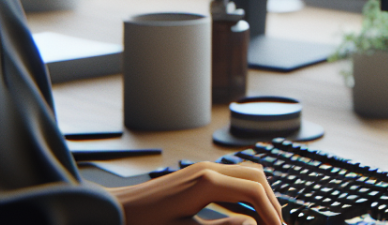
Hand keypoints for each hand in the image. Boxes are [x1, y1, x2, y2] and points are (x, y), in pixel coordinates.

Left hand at [108, 161, 282, 224]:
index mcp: (205, 183)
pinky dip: (247, 190)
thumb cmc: (144, 224)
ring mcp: (202, 168)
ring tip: (268, 220)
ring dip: (262, 193)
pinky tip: (247, 212)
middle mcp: (207, 169)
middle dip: (272, 201)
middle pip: (256, 176)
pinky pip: (233, 175)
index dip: (271, 213)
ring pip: (247, 172)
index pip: (253, 192)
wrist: (115, 209)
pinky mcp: (198, 174)